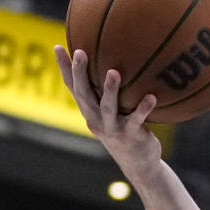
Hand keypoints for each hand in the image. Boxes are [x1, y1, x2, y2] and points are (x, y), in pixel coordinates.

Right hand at [54, 45, 159, 180]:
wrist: (139, 164)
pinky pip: (137, 120)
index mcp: (90, 111)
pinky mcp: (131, 135)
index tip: (57, 46)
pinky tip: (152, 96)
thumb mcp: (114, 112)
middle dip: (80, 73)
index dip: (64, 68)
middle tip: (80, 53)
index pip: (73, 87)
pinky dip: (144, 108)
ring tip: (114, 72)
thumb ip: (110, 92)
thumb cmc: (127, 131)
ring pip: (108, 107)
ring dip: (110, 90)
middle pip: (84, 95)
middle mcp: (96, 119)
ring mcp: (113, 128)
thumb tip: (116, 60)